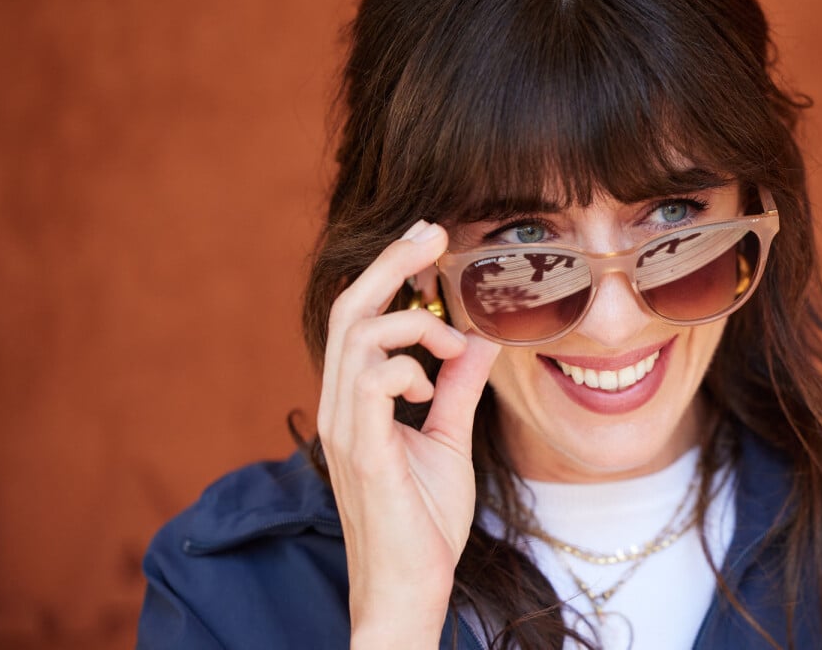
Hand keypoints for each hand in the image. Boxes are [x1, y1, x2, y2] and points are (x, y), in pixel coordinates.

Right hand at [316, 220, 500, 647]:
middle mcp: (340, 406)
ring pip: (355, 335)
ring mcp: (345, 426)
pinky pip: (371, 380)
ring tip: (450, 341)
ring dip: (411, 322)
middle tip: (431, 233)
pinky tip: (431, 382)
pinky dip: (406, 366)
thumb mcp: (449, 440)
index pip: (358, 318)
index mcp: (355, 401)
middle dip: (390, 263)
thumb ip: (457, 388)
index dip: (388, 273)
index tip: (429, 241)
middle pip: (347, 310)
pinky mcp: (362, 450)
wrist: (408, 588)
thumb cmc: (423, 522)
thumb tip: (481, 339)